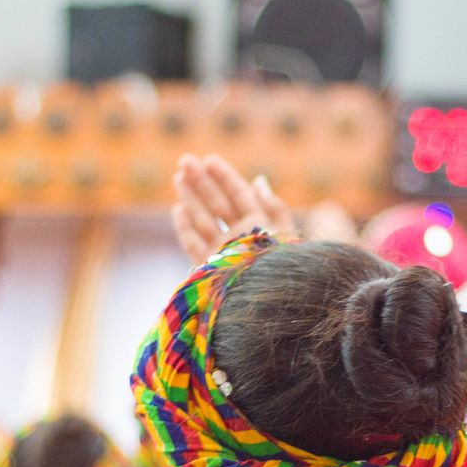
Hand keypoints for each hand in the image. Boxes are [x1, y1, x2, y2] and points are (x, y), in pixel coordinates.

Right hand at [170, 154, 297, 264]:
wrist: (277, 307)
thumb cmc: (288, 272)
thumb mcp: (286, 234)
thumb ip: (273, 207)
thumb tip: (259, 180)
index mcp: (261, 224)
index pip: (239, 194)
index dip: (224, 176)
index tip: (209, 159)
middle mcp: (241, 237)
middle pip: (217, 204)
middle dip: (201, 182)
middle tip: (184, 160)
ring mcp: (224, 253)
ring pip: (203, 220)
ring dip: (190, 198)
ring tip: (178, 177)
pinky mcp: (211, 270)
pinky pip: (195, 246)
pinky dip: (186, 229)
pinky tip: (178, 211)